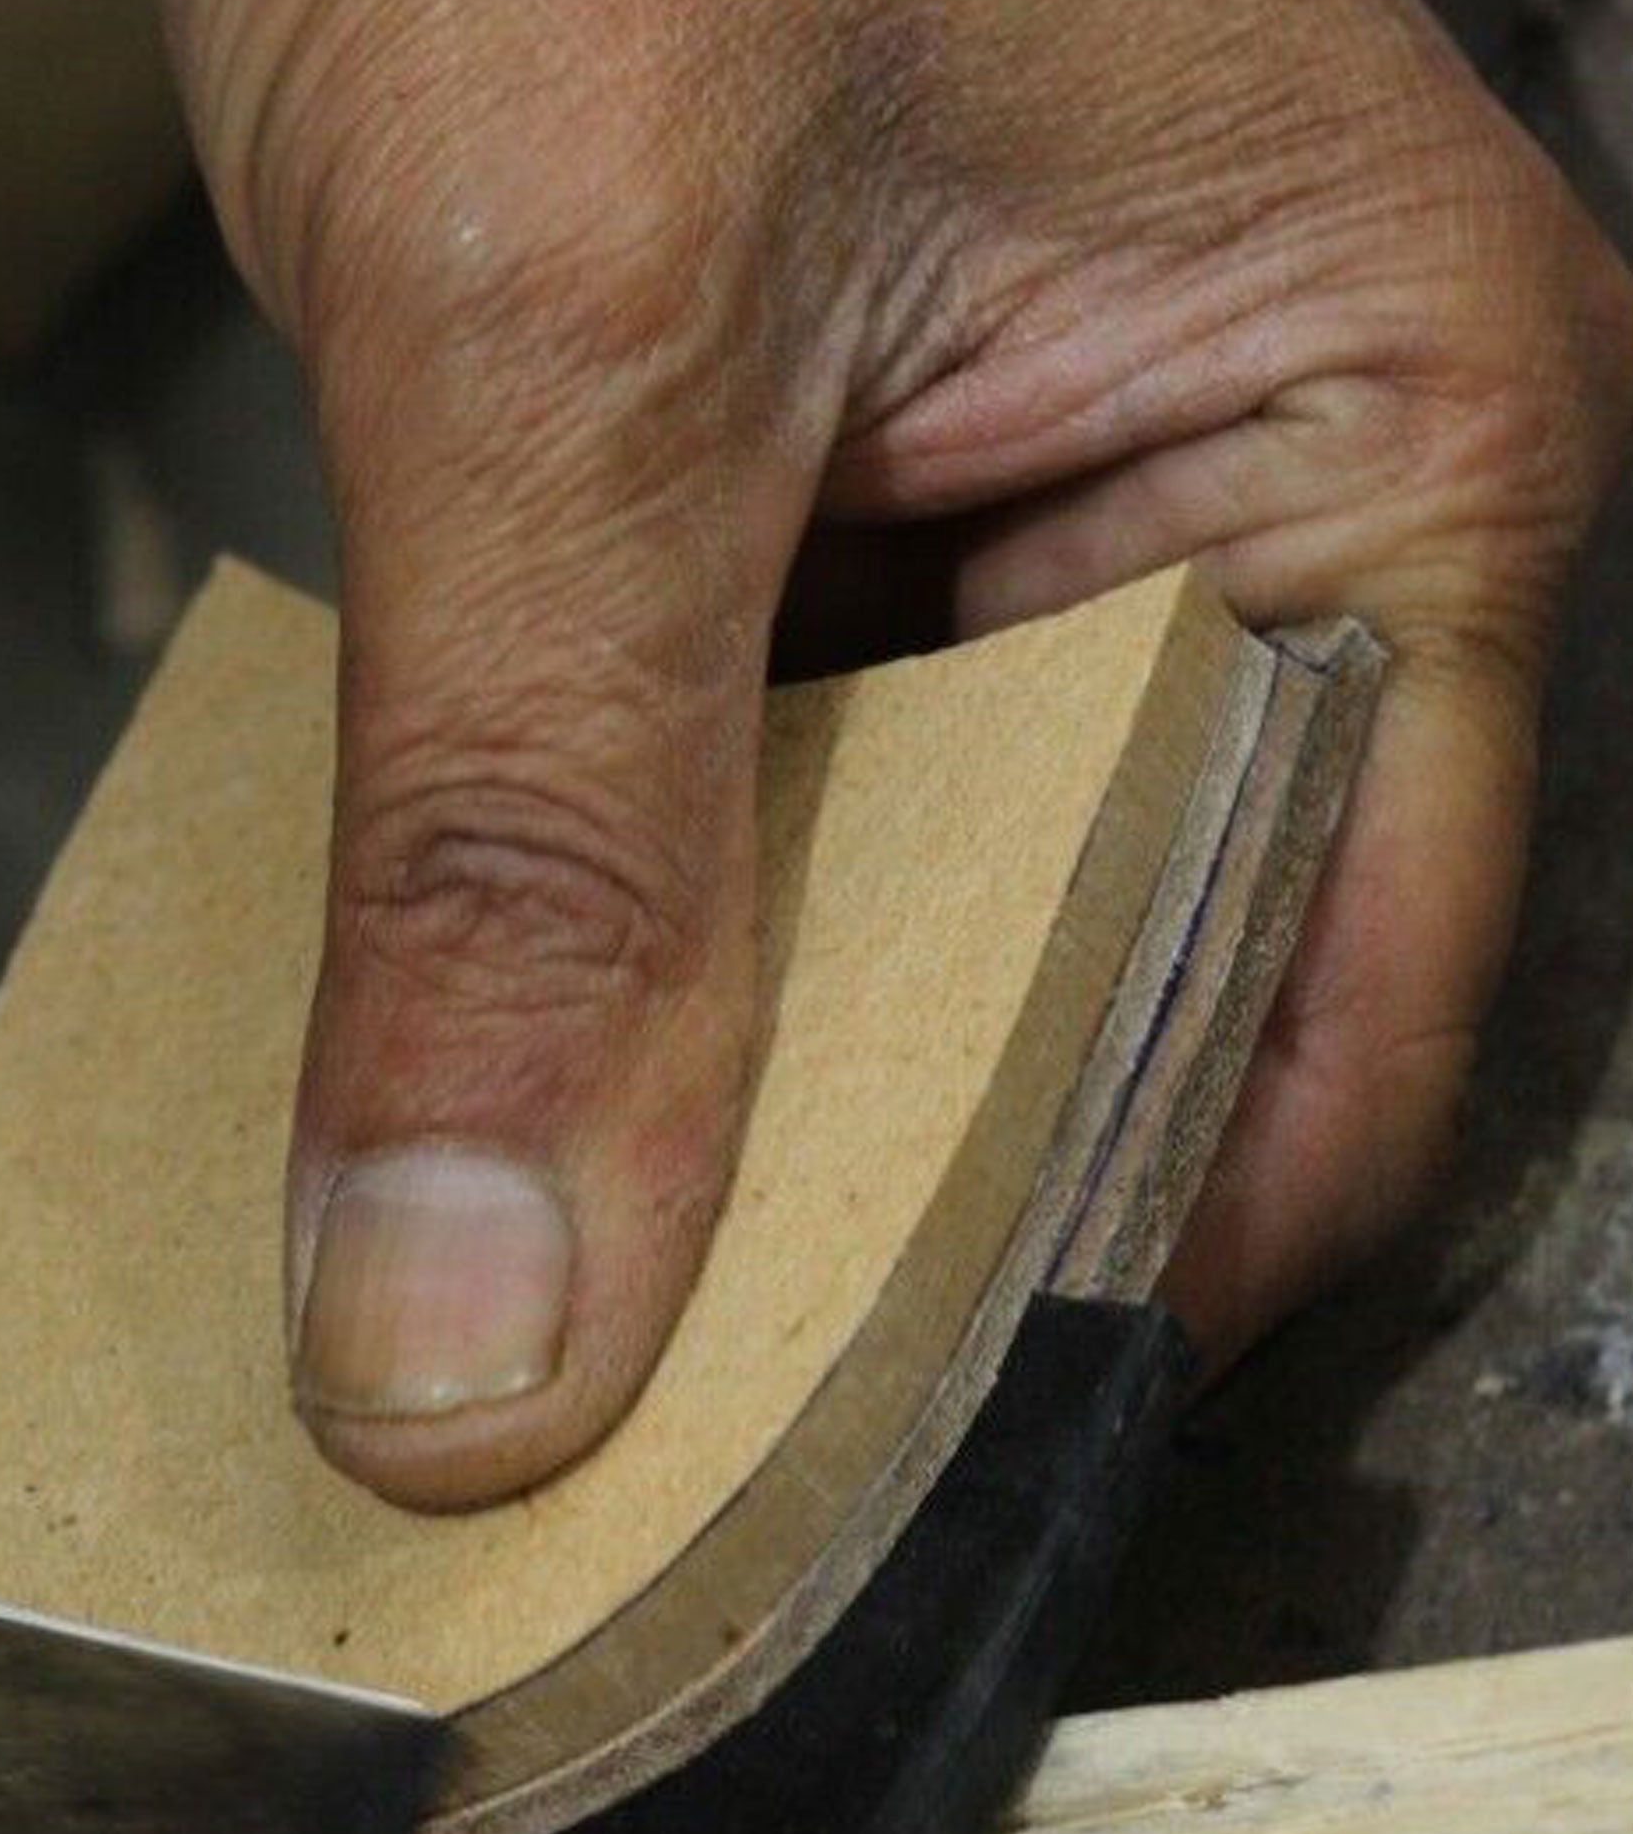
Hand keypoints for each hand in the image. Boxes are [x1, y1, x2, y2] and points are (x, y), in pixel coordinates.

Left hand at [142, 0, 1632, 1509]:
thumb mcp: (556, 323)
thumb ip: (530, 842)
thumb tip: (489, 1316)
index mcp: (1369, 438)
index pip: (1305, 1024)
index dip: (1061, 1304)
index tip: (799, 1510)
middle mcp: (1232, 515)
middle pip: (1098, 1028)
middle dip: (861, 1260)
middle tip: (605, 1494)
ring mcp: (1008, 530)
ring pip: (895, 957)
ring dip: (709, 1141)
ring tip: (502, 1356)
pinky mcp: (797, 527)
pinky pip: (734, 839)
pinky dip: (604, 985)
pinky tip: (463, 1112)